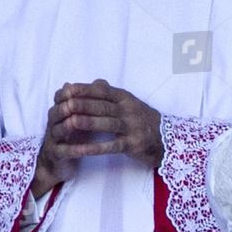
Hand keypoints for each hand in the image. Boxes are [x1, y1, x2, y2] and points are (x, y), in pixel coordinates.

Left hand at [32, 81, 161, 197]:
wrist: (166, 138)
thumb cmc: (142, 119)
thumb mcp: (129, 102)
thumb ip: (111, 93)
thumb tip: (94, 82)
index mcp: (125, 98)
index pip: (103, 91)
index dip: (85, 90)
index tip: (67, 89)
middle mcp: (129, 111)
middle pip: (103, 106)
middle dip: (83, 105)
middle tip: (65, 104)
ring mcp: (132, 128)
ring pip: (108, 124)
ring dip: (89, 123)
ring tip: (72, 122)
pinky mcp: (133, 145)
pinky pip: (113, 146)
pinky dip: (98, 148)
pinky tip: (84, 149)